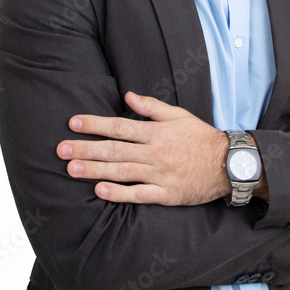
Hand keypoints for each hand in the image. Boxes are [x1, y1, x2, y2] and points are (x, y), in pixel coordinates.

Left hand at [57, 91, 230, 205]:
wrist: (228, 164)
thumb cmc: (201, 138)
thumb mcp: (179, 115)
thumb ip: (152, 107)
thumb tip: (128, 95)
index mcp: (156, 132)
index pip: (119, 126)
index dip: (95, 124)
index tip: (73, 123)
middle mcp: (155, 152)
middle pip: (115, 149)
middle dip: (86, 149)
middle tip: (61, 150)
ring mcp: (160, 174)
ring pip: (122, 171)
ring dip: (95, 170)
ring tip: (72, 169)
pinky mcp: (166, 193)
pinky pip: (139, 194)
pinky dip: (119, 193)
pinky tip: (100, 191)